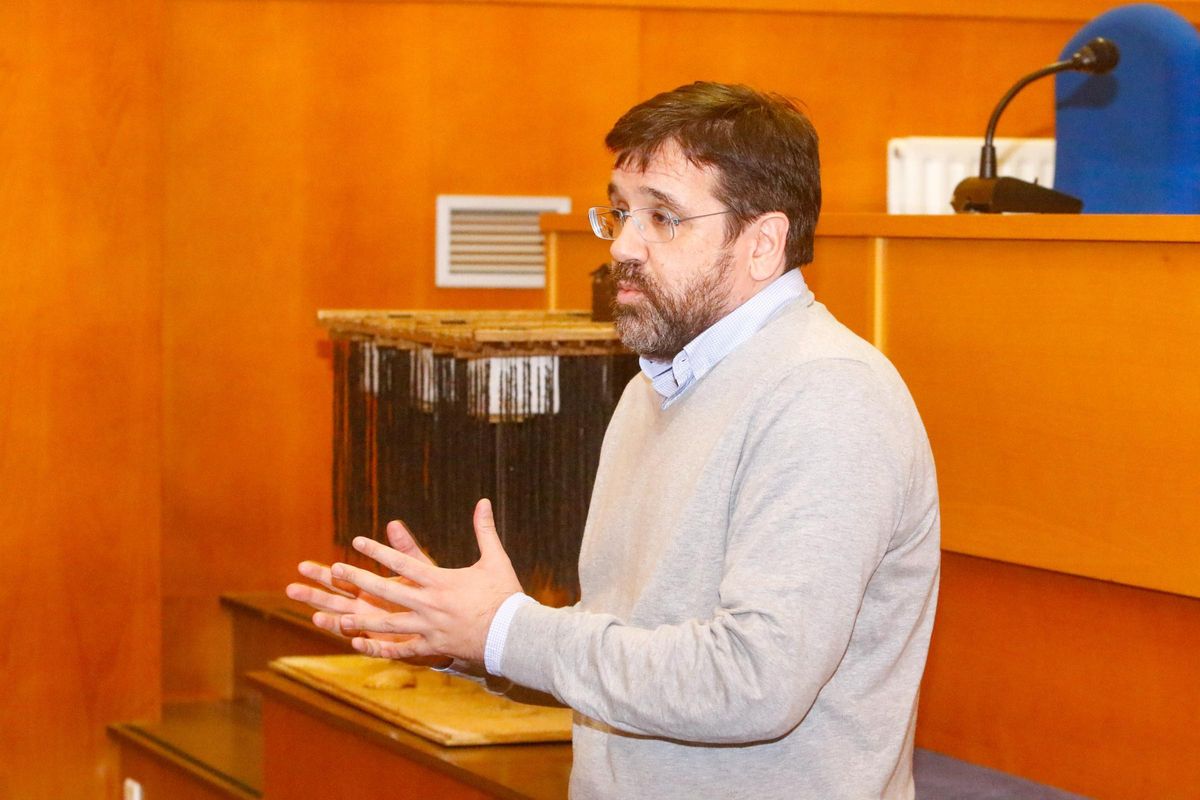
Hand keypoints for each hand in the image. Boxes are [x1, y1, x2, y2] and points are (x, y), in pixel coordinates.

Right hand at [286, 518, 450, 667]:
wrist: (446, 621)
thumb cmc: (427, 593)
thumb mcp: (416, 568)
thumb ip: (405, 549)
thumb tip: (393, 523)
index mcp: (369, 589)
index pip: (341, 580)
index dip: (322, 574)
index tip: (302, 567)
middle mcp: (366, 609)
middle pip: (335, 602)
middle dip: (314, 596)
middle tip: (291, 589)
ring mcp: (374, 628)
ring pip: (347, 625)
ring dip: (331, 622)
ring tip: (315, 617)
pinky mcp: (389, 644)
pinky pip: (375, 647)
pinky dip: (365, 645)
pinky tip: (354, 642)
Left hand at [329, 498, 522, 663]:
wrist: (513, 634)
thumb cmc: (505, 594)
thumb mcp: (495, 559)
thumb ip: (484, 530)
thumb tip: (484, 501)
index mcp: (441, 580)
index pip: (402, 562)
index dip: (378, 551)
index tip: (357, 541)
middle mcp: (430, 603)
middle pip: (387, 590)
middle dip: (359, 579)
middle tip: (335, 570)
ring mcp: (430, 627)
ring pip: (389, 624)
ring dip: (362, 621)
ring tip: (339, 617)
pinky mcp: (435, 646)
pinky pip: (405, 649)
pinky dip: (384, 649)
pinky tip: (365, 648)